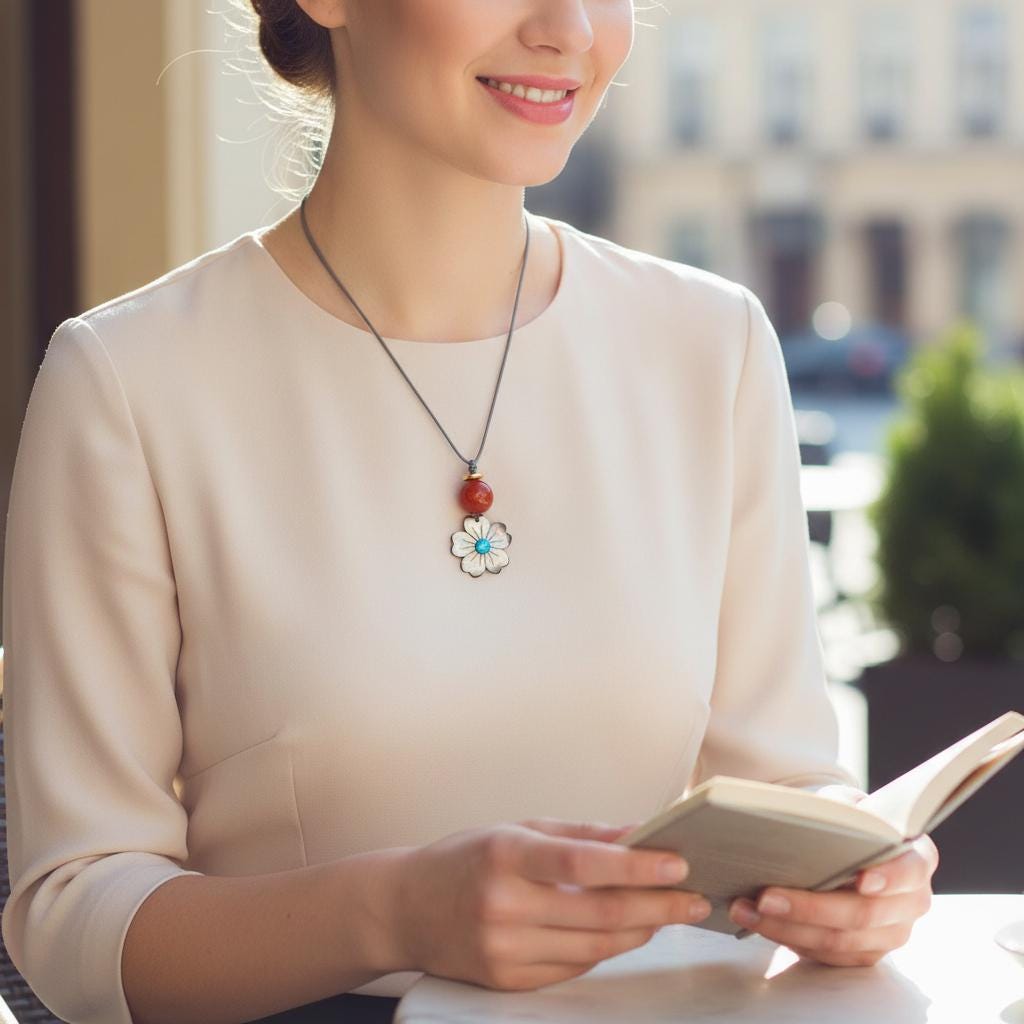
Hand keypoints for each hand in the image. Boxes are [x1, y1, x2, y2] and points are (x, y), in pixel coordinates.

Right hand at [393, 818, 712, 990]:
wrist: (406, 907)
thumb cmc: (466, 858)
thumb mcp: (518, 829)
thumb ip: (581, 834)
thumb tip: (639, 834)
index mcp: (506, 855)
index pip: (584, 863)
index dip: (637, 865)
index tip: (679, 862)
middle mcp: (504, 905)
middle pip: (600, 914)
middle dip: (658, 907)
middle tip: (694, 899)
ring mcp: (504, 950)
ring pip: (594, 948)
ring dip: (640, 932)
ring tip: (668, 914)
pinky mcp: (507, 981)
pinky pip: (573, 968)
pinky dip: (606, 950)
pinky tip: (626, 932)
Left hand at [728, 833, 938, 965]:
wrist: (849, 845)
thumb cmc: (848, 822)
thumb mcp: (845, 805)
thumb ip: (834, 812)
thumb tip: (798, 817)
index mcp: (917, 858)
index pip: (910, 869)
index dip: (889, 876)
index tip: (861, 880)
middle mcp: (911, 901)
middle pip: (863, 914)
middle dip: (809, 907)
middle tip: (766, 897)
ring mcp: (892, 933)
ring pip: (840, 941)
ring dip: (787, 928)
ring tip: (746, 910)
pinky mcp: (867, 953)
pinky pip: (828, 955)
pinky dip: (789, 940)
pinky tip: (758, 923)